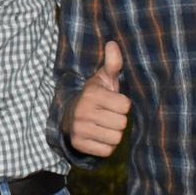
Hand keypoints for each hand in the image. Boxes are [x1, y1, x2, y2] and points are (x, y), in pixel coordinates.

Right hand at [64, 40, 130, 157]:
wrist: (70, 115)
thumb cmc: (94, 96)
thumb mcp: (103, 79)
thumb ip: (112, 64)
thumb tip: (113, 43)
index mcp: (91, 94)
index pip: (125, 105)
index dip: (122, 104)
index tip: (113, 102)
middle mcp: (83, 111)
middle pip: (121, 124)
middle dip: (118, 120)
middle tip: (108, 115)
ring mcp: (79, 129)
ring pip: (115, 138)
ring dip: (113, 134)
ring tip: (104, 125)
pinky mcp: (79, 144)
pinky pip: (106, 151)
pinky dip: (106, 146)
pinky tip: (99, 136)